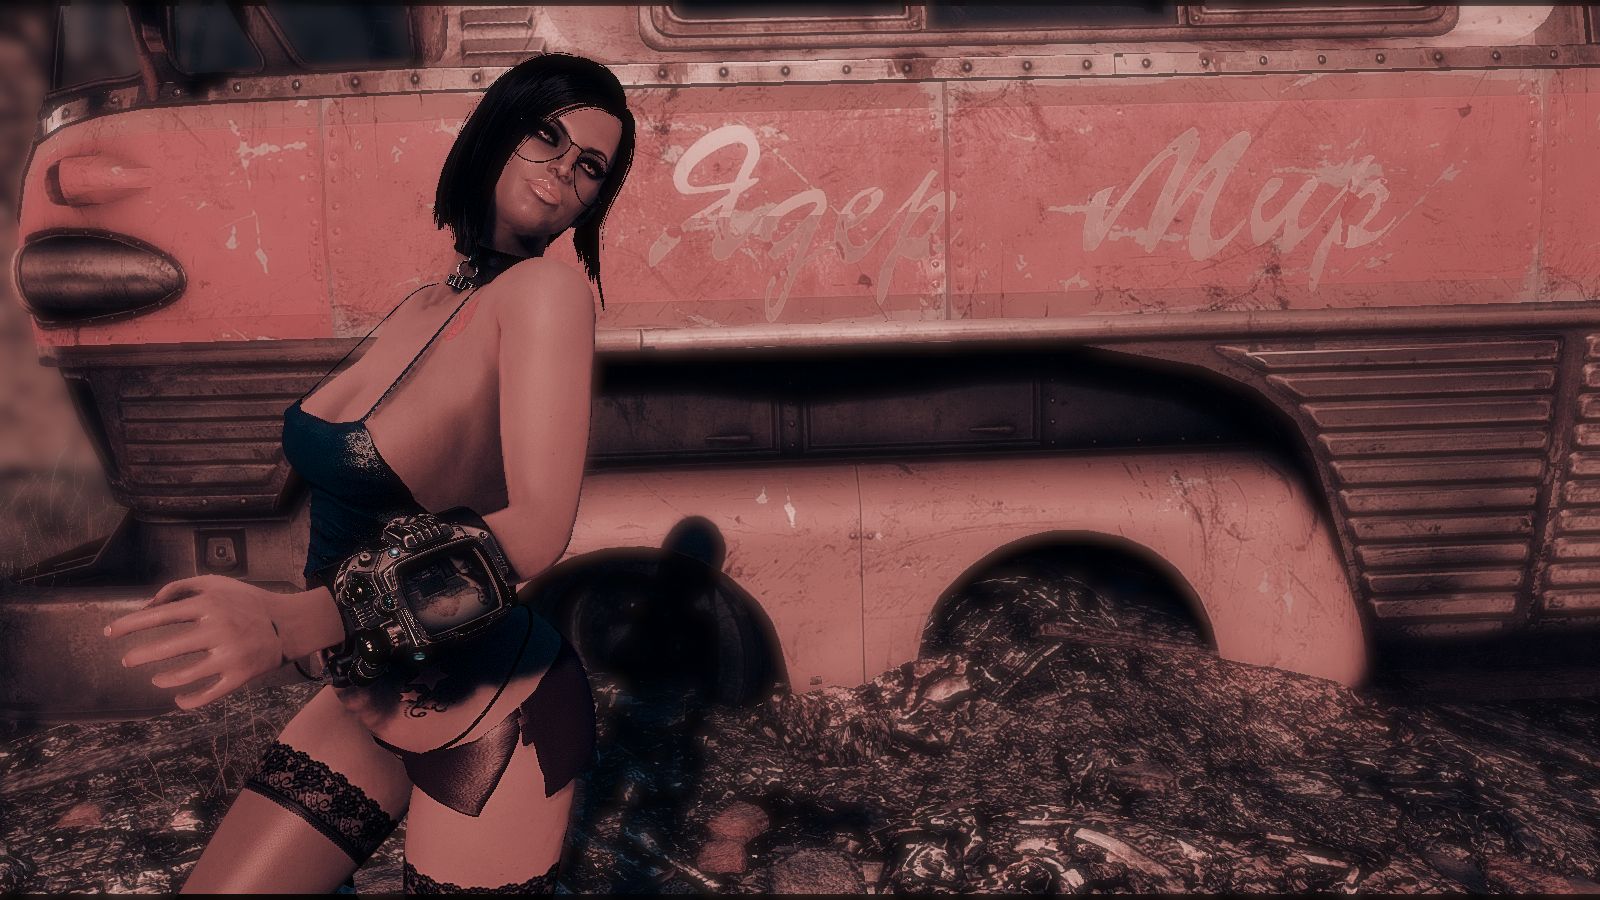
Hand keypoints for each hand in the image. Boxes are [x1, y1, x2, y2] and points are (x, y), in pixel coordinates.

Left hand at [104, 574, 288, 709]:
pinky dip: (189, 701)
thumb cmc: (247, 601)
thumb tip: (146, 606)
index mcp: (209, 604)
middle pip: (167, 647)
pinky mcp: (239, 675)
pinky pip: (208, 694)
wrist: (289, 623)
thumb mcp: (216, 583)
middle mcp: (217, 629)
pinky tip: (178, 699)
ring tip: (155, 679)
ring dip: (163, 679)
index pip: (159, 615)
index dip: (130, 624)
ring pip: (185, 675)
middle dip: (139, 656)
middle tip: (126, 660)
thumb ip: (179, 587)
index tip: (109, 632)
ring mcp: (228, 655)